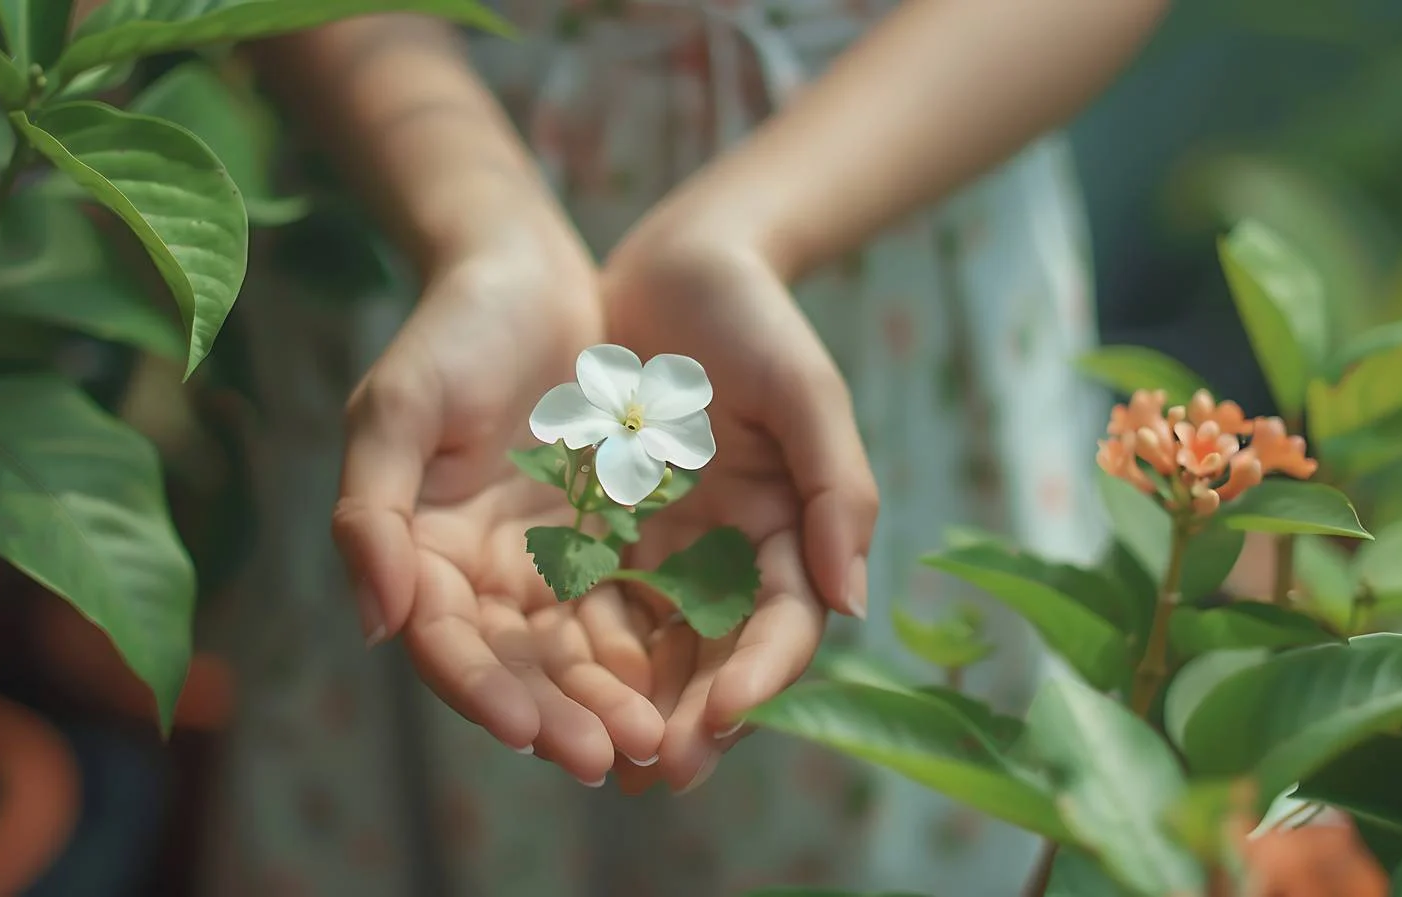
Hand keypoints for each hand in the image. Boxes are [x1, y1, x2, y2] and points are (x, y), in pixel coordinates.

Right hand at [333, 241, 666, 783]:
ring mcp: (545, 560)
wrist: (527, 272)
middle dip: (560, 716)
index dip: (480, 691)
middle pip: (518, 665)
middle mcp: (481, 572)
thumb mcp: (397, 406)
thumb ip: (372, 514)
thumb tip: (379, 627)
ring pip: (578, 650)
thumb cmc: (451, 331)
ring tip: (658, 742)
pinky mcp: (604, 539)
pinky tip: (690, 680)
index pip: (446, 643)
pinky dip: (655, 646)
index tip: (526, 733)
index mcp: (421, 553)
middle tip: (612, 758)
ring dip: (613, 699)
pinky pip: (631, 605)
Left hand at [597, 232, 878, 792]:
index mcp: (786, 531)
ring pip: (650, 647)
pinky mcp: (602, 533)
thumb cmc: (751, 319)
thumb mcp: (806, 391)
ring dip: (629, 705)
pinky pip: (587, 604)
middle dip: (689, 717)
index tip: (722, 718)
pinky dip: (575, 651)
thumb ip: (836, 490)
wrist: (672, 268)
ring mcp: (665, 549)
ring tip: (600, 757)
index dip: (760, 678)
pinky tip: (548, 689)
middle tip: (656, 773)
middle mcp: (727, 556)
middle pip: (714, 657)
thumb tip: (854, 604)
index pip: (782, 626)